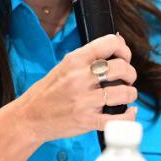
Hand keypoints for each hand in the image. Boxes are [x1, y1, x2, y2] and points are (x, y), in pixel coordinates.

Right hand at [11, 33, 138, 143]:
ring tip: (127, 95)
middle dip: (131, 73)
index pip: (109, 43)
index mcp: (74, 60)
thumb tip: (118, 40)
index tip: (124, 58)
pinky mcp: (86, 120)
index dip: (123, 49)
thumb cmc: (48, 91)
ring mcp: (83, 100)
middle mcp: (80, 78)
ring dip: (131, 94)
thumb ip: (89, 56)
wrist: (30, 117)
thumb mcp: (64, 66)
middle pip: (122, 68)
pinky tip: (129, 113)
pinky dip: (128, 117)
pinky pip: (117, 119)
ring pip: (124, 93)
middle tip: (127, 79)